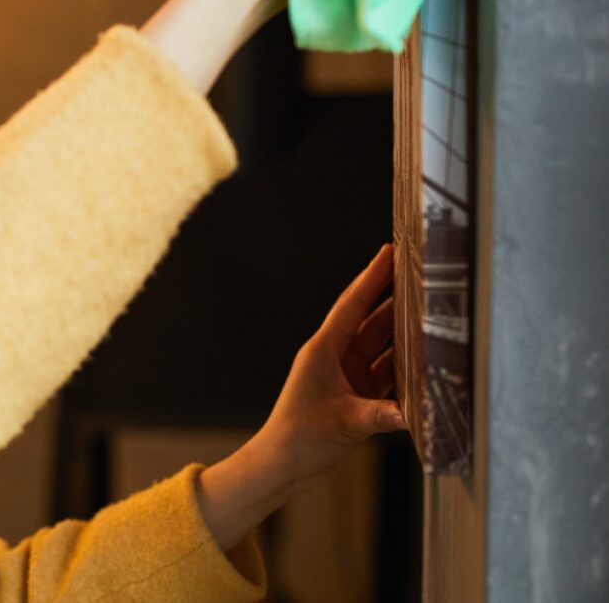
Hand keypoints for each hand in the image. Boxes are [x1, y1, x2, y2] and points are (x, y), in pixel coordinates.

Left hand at [254, 242, 405, 484]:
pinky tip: (428, 357)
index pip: (353, 305)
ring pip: (382, 344)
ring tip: (434, 309)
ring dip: (405, 330)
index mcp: (323, 350)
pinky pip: (386, 370)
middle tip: (421, 272)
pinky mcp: (357, 394)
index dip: (372, 277)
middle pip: (371, 319)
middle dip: (395, 296)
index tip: (390, 251)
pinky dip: (405, 364)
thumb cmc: (301, 439)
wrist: (282, 465)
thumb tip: (418, 412)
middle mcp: (335, 357)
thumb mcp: (345, 424)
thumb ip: (382, 415)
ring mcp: (347, 375)